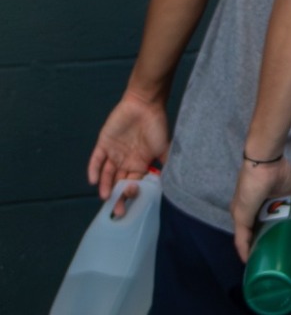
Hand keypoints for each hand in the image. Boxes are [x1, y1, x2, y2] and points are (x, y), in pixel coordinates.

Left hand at [88, 94, 170, 216]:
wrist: (144, 105)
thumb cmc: (156, 126)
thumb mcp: (164, 148)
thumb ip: (165, 165)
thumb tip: (172, 182)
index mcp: (140, 163)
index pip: (133, 182)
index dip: (130, 192)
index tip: (131, 199)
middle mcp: (125, 161)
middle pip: (118, 182)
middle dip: (117, 196)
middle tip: (116, 209)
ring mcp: (113, 153)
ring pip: (106, 174)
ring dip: (105, 185)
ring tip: (105, 196)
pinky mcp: (103, 144)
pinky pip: (96, 160)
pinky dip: (94, 170)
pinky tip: (93, 180)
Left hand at [229, 158, 290, 260]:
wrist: (265, 162)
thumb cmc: (279, 172)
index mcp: (255, 204)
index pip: (256, 224)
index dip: (262, 236)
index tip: (271, 247)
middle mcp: (244, 211)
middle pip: (250, 233)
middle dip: (258, 245)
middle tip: (270, 257)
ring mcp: (241, 215)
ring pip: (245, 238)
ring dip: (252, 250)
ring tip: (261, 262)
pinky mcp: (241, 217)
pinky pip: (241, 238)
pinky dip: (245, 250)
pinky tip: (249, 261)